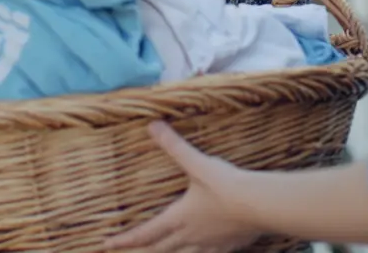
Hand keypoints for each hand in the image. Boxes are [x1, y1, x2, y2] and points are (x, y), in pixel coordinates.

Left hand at [106, 122, 263, 252]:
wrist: (260, 205)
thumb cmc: (226, 186)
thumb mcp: (197, 163)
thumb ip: (174, 146)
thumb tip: (152, 126)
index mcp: (179, 217)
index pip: (146, 233)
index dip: (125, 240)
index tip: (107, 245)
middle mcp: (191, 235)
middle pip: (162, 248)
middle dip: (144, 250)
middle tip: (129, 252)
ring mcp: (211, 243)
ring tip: (166, 252)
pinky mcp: (230, 245)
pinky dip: (203, 252)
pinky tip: (208, 249)